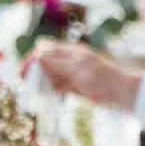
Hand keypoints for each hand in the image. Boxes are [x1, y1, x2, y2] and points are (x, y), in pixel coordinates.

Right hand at [22, 41, 141, 108]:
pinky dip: (49, 90)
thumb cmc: (101, 76)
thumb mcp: (76, 68)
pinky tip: (43, 97)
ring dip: (40, 82)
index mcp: (69, 51)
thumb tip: (36, 57)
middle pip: (44, 62)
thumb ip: (55, 63)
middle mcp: (68, 60)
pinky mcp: (75, 86)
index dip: (32, 59)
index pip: (44, 48)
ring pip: (49, 75)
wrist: (120, 92)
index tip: (24, 72)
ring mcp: (71, 73)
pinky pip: (57, 86)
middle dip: (34, 71)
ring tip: (31, 93)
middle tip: (25, 84)